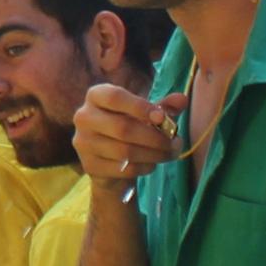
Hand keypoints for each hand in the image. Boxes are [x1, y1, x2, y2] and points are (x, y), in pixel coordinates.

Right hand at [72, 83, 187, 194]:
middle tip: (175, 142)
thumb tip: (182, 100)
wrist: (109, 160)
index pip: (114, 97)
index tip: (162, 118)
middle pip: (122, 127)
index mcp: (96, 96)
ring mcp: (83, 143)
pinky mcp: (89, 166)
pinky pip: (123, 169)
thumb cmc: (129, 127)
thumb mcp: (146, 113)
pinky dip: (144, 167)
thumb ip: (163, 106)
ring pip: (125, 151)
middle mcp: (84, 117)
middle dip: (155, 137)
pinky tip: (154, 164)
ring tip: (170, 153)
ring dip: (154, 154)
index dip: (139, 107)